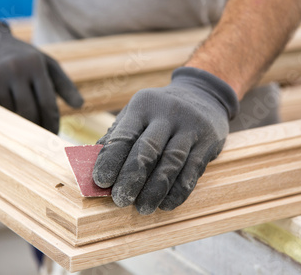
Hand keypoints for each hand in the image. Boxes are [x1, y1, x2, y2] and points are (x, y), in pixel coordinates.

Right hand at [0, 20, 82, 133]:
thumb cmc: (23, 58)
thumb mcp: (46, 64)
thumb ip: (65, 85)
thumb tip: (80, 105)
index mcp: (35, 64)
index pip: (47, 104)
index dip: (52, 124)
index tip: (54, 137)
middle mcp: (15, 68)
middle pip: (28, 113)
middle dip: (35, 129)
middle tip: (39, 139)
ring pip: (10, 114)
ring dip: (17, 124)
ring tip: (22, 127)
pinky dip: (0, 116)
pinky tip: (3, 114)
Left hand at [93, 67, 238, 214]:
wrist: (203, 93)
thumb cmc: (159, 111)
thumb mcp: (137, 112)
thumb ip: (117, 135)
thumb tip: (92, 166)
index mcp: (143, 105)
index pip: (124, 134)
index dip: (110, 160)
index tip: (101, 182)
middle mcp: (167, 113)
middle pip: (147, 150)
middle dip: (132, 178)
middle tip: (120, 200)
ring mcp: (191, 126)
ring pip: (171, 162)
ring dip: (155, 190)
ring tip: (143, 208)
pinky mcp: (208, 140)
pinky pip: (193, 170)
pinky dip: (178, 191)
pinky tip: (166, 204)